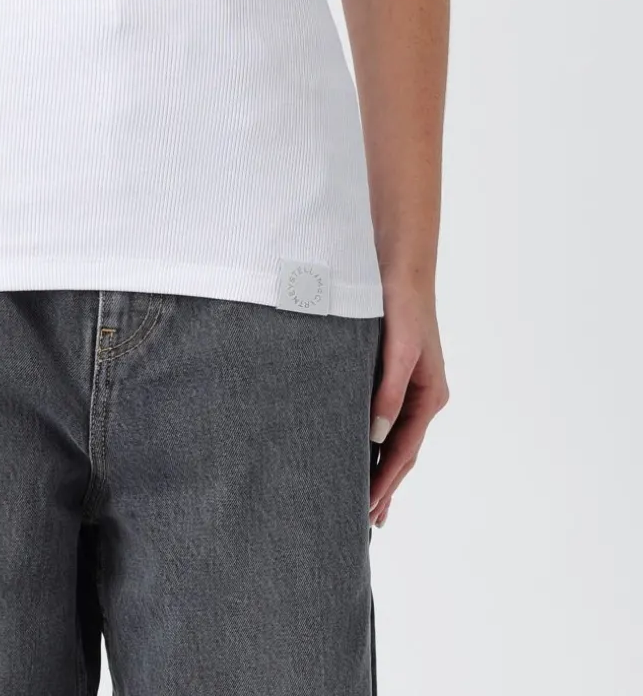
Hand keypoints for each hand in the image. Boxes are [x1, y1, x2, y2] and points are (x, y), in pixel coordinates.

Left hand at [368, 281, 448, 526]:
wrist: (399, 266)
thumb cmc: (402, 304)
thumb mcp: (400, 350)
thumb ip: (390, 392)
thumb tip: (377, 436)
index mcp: (430, 395)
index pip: (404, 450)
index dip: (385, 481)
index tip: (367, 509)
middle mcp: (422, 395)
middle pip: (402, 451)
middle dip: (384, 484)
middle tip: (364, 521)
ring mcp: (408, 386)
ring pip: (393, 436)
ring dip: (378, 466)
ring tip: (363, 499)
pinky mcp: (391, 373)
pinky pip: (382, 416)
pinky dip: (372, 438)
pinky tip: (358, 448)